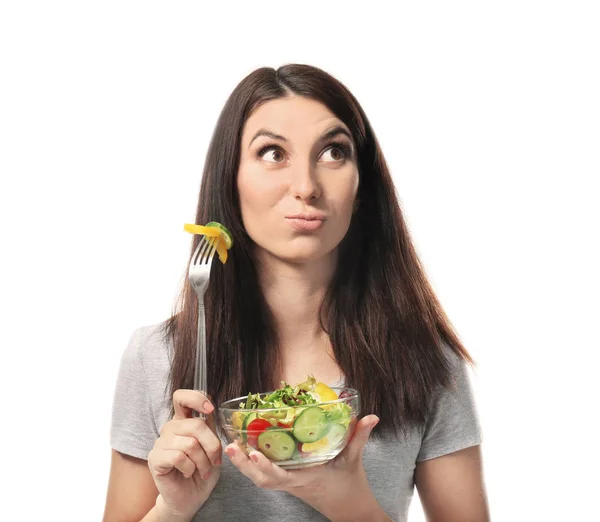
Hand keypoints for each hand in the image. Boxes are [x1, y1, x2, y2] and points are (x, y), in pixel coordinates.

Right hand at [147, 390, 221, 519]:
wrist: (190, 498)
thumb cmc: (202, 471)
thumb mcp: (212, 447)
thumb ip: (210, 428)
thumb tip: (210, 411)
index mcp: (184, 421)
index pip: (182, 397)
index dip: (196, 398)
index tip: (210, 409)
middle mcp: (171, 427)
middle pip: (196, 425)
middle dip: (212, 446)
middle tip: (215, 461)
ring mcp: (161, 442)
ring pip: (190, 443)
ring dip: (202, 461)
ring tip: (202, 471)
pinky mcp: (155, 457)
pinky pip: (178, 457)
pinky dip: (189, 468)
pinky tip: (187, 473)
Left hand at [225, 414, 381, 520]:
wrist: (350, 509)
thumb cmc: (350, 485)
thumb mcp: (354, 459)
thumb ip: (360, 436)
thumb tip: (372, 416)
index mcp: (306, 478)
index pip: (280, 476)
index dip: (265, 466)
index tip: (253, 451)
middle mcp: (293, 482)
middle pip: (262, 479)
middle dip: (244, 465)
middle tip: (230, 447)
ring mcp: (289, 484)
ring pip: (261, 479)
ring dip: (244, 466)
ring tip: (231, 448)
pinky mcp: (288, 481)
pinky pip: (266, 476)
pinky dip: (253, 466)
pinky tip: (245, 450)